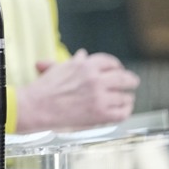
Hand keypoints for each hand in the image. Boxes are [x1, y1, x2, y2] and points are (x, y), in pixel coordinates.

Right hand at [16, 48, 139, 131]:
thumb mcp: (60, 68)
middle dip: (130, 80)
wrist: (36, 107)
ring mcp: (100, 98)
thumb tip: (83, 54)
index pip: (110, 62)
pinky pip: (123, 113)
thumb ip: (75, 61)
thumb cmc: (45, 88)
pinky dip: (125, 111)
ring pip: (126, 97)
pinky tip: (123, 110)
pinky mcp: (101, 115)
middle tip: (132, 82)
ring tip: (126, 99)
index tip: (118, 69)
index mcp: (86, 66)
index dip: (116, 66)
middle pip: (124, 78)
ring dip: (126, 98)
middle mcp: (96, 80)